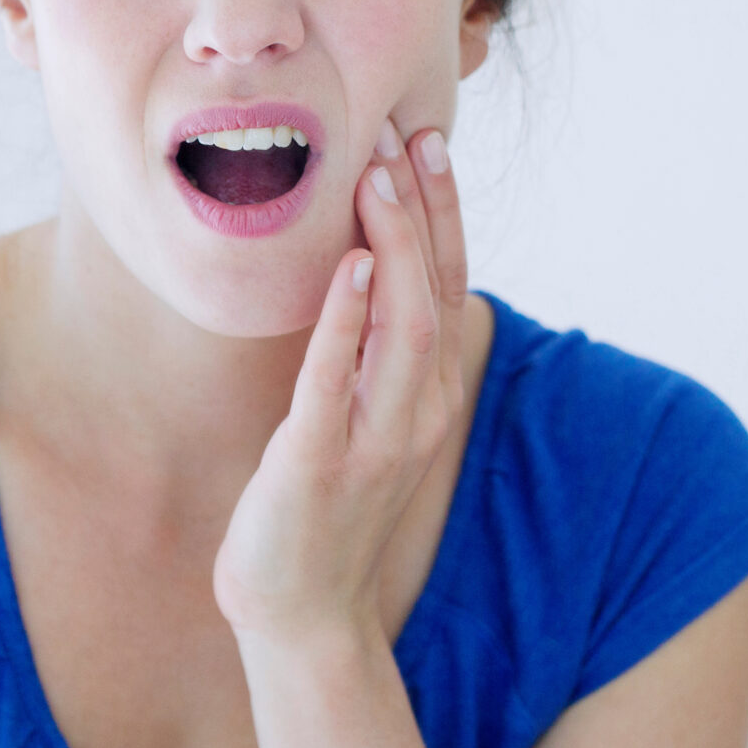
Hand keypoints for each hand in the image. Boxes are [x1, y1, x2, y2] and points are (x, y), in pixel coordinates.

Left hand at [213, 121, 469, 649]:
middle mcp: (418, 412)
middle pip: (434, 291)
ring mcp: (376, 440)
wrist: (301, 614)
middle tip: (405, 133)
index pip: (446, 286)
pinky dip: (345, 320)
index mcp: (427, 396)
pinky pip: (337, 381)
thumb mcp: (361, 420)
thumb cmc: (321, 509)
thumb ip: (371, 354)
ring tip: (376, 178)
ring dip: (393, 246)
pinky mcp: (322, 464)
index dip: (442, 214)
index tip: (426, 142)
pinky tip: (347, 267)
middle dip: (423, 210)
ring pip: (403, 326)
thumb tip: (362, 269)